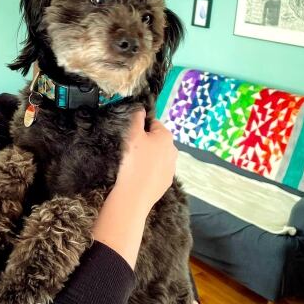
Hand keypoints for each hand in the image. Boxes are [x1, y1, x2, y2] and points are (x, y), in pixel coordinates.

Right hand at [91, 109, 176, 267]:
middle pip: (156, 140)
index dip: (140, 128)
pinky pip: (156, 171)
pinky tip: (138, 176)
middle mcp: (173, 150)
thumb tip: (141, 108)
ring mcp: (171, 167)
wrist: (133, 195)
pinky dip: (149, 171)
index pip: (153, 123)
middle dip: (145, 142)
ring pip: (157, 156)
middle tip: (130, 151)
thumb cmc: (132, 160)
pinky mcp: (166, 182)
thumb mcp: (132, 133)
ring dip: (147, 157)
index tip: (130, 137)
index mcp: (166, 136)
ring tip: (133, 165)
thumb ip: (137, 117)